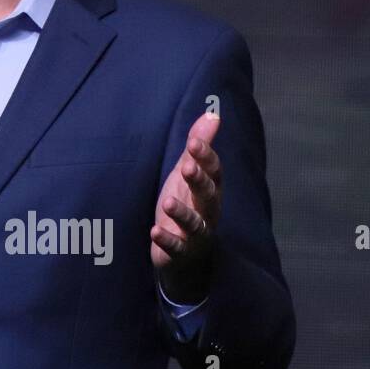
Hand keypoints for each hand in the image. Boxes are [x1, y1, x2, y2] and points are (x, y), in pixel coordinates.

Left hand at [151, 112, 221, 303]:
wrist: (186, 254)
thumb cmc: (188, 204)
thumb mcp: (189, 172)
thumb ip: (199, 145)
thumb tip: (212, 114)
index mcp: (211, 189)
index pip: (214, 171)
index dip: (205, 157)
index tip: (193, 142)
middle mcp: (208, 211)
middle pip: (209, 195)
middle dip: (199, 181)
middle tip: (187, 166)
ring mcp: (196, 234)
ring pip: (195, 224)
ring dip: (182, 213)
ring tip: (167, 202)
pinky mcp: (181, 252)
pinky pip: (177, 247)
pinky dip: (167, 241)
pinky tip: (155, 231)